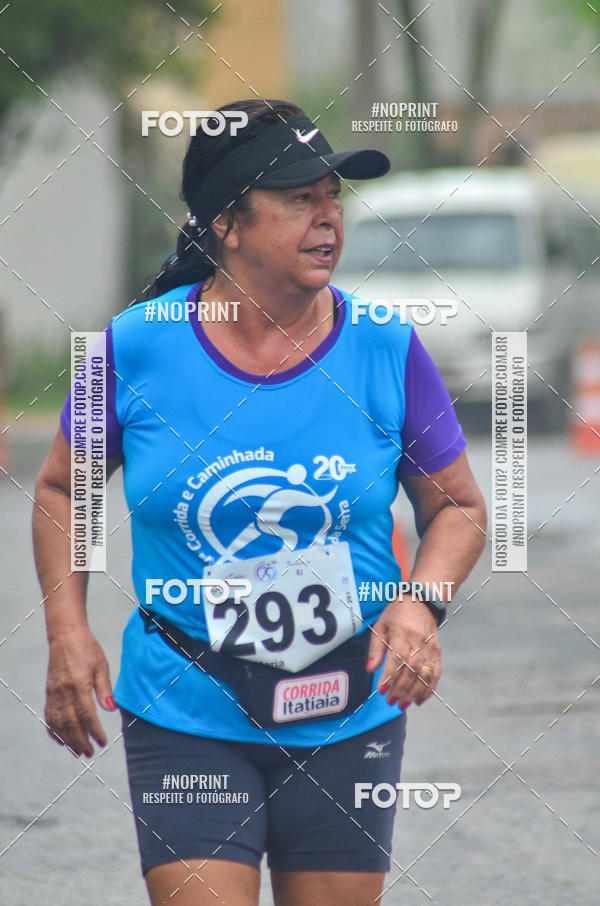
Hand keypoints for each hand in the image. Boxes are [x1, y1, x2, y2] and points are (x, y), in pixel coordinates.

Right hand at [45, 626, 114, 757]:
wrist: (66, 637)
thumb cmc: (87, 649)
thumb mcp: (101, 665)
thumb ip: (105, 689)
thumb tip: (112, 709)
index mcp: (79, 685)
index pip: (87, 715)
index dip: (95, 731)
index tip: (102, 742)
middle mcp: (63, 692)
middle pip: (71, 724)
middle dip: (81, 741)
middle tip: (91, 754)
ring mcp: (54, 694)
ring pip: (59, 724)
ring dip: (68, 740)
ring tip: (78, 752)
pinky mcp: (49, 693)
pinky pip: (49, 717)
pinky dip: (54, 731)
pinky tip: (62, 741)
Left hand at [366, 598, 440, 708]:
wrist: (421, 602)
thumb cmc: (397, 614)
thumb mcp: (381, 626)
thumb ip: (376, 649)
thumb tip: (371, 669)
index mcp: (402, 634)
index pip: (397, 659)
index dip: (390, 676)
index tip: (381, 690)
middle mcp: (418, 642)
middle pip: (411, 670)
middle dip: (400, 689)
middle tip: (390, 701)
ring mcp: (430, 649)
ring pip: (424, 676)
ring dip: (413, 693)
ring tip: (402, 705)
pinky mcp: (437, 653)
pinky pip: (435, 675)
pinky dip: (428, 690)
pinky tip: (419, 700)